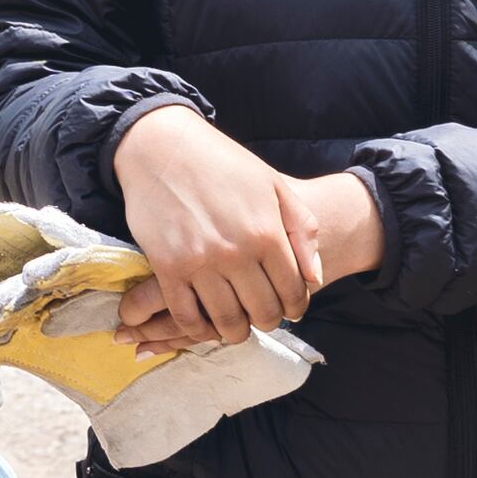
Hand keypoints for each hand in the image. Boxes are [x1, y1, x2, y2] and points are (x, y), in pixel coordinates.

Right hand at [113, 104, 321, 350]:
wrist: (161, 146)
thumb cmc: (222, 162)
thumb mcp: (274, 185)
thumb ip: (303, 230)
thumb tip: (315, 277)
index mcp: (266, 233)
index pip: (293, 293)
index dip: (295, 307)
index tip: (288, 306)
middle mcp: (235, 253)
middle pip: (262, 313)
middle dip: (268, 319)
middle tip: (261, 313)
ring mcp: (199, 262)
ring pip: (227, 322)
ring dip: (236, 330)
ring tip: (237, 321)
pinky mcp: (167, 267)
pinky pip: (187, 317)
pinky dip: (199, 329)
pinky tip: (205, 322)